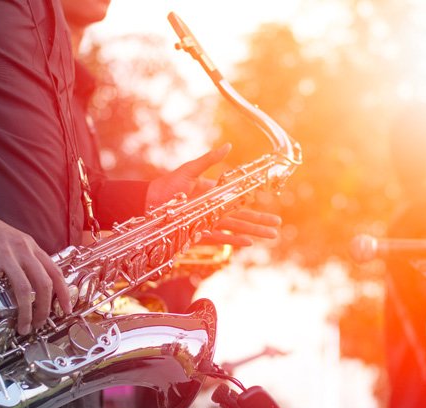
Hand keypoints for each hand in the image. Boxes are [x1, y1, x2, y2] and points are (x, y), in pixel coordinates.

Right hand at [0, 202, 71, 334]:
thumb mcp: (18, 242)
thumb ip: (29, 259)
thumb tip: (39, 283)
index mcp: (32, 248)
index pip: (55, 272)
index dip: (63, 293)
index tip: (66, 309)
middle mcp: (22, 251)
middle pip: (42, 284)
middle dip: (44, 308)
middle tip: (40, 324)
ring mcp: (4, 255)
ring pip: (22, 289)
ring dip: (24, 312)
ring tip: (22, 326)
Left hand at [147, 145, 281, 246]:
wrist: (147, 203)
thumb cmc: (167, 185)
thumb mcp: (190, 170)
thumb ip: (210, 160)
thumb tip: (228, 146)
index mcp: (214, 194)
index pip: (239, 200)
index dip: (255, 203)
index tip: (269, 204)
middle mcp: (213, 210)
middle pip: (242, 216)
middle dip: (260, 222)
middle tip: (278, 227)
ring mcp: (207, 222)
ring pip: (235, 228)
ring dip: (253, 232)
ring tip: (270, 237)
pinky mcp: (199, 233)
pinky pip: (219, 238)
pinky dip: (233, 240)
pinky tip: (247, 243)